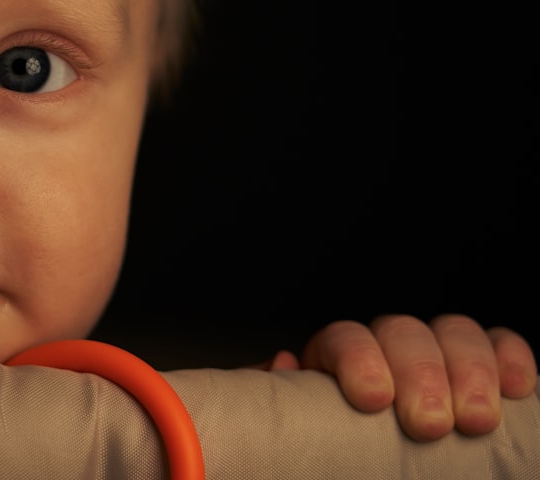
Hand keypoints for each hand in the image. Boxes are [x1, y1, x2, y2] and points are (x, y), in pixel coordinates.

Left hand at [260, 314, 536, 440]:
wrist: (361, 469)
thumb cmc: (331, 457)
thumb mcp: (300, 434)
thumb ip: (285, 400)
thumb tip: (283, 363)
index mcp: (336, 364)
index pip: (344, 338)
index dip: (358, 359)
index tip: (373, 399)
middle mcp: (386, 352)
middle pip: (402, 331)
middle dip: (419, 372)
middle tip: (430, 424)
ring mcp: (437, 358)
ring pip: (453, 332)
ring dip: (470, 369)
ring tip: (477, 420)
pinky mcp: (482, 374)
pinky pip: (500, 344)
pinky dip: (510, 358)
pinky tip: (518, 389)